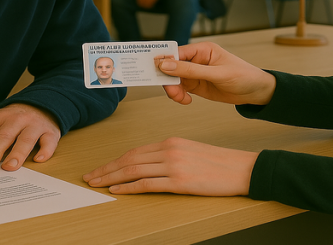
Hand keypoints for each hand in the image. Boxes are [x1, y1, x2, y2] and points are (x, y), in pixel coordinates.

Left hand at [0, 103, 60, 170]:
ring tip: (9, 167)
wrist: (39, 106)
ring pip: (24, 138)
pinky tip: (39, 160)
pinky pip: (48, 140)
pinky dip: (45, 150)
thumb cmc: (7, 121)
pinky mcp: (49, 131)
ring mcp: (32, 125)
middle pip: (2, 136)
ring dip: (17, 153)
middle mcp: (13, 120)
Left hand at [83, 137, 257, 195]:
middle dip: (106, 169)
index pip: (135, 151)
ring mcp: (174, 165)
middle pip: (129, 160)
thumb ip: (169, 155)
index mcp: (170, 141)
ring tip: (97, 184)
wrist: (242, 169)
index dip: (114, 161)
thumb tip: (148, 167)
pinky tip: (117, 191)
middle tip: (90, 177)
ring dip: (111, 178)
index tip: (101, 169)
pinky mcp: (180, 180)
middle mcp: (169, 150)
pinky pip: (148, 184)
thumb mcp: (190, 151)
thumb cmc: (219, 163)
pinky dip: (129, 187)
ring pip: (133, 170)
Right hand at [158, 42, 276, 105]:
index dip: (165, 61)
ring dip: (174, 90)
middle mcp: (196, 60)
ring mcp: (195, 73)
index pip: (177, 52)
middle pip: (172, 67)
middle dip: (169, 80)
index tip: (156, 71)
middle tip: (173, 92)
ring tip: (182, 98)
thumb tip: (166, 65)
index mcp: (202, 49)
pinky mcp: (196, 85)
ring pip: (174, 80)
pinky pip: (180, 89)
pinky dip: (179, 96)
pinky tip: (187, 101)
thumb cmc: (243, 76)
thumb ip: (191, 70)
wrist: (256, 92)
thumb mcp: (217, 73)